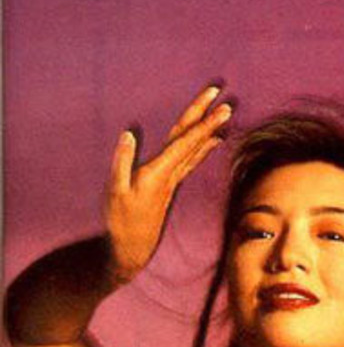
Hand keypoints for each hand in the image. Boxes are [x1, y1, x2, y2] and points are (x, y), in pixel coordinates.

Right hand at [104, 84, 231, 284]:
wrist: (133, 248)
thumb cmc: (121, 220)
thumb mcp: (115, 191)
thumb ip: (122, 162)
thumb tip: (129, 134)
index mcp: (158, 171)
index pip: (185, 141)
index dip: (204, 123)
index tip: (219, 107)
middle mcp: (171, 173)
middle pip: (191, 139)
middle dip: (208, 117)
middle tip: (225, 98)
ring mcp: (172, 178)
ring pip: (194, 148)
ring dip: (209, 129)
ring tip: (225, 113)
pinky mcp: (170, 183)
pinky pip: (191, 159)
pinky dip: (204, 146)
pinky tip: (215, 138)